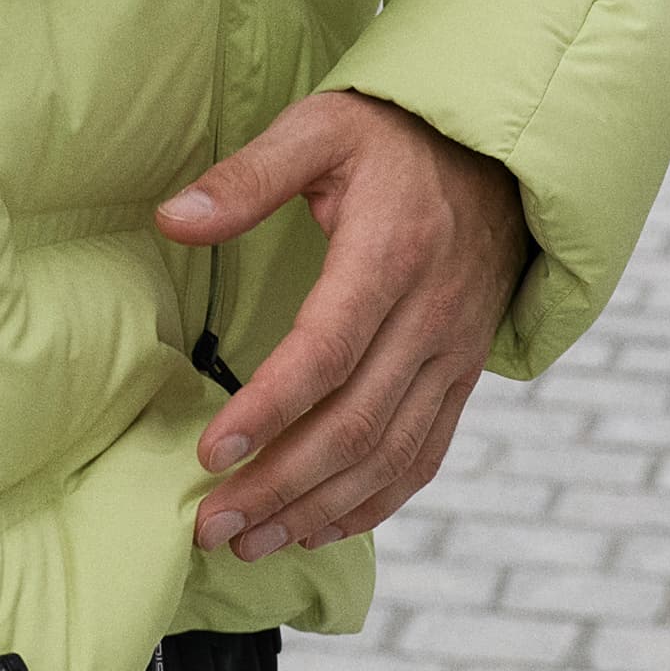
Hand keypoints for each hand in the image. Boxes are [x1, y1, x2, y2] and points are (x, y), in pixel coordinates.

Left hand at [156, 90, 528, 560]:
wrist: (497, 151)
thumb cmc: (393, 136)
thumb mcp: (319, 129)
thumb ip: (248, 177)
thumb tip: (172, 219)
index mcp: (391, 254)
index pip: (326, 350)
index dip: (269, 409)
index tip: (210, 454)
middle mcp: (430, 316)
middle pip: (354, 424)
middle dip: (279, 485)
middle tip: (211, 524)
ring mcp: (453, 353)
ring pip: (389, 455)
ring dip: (317, 509)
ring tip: (249, 541)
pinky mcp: (464, 374)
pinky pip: (424, 455)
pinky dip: (374, 503)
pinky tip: (319, 526)